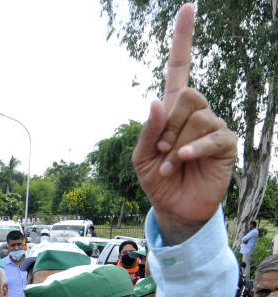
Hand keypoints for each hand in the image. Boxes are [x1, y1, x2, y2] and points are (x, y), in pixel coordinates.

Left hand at [132, 3, 237, 243]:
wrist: (174, 207)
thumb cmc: (156, 179)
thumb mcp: (140, 156)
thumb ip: (147, 130)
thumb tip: (156, 100)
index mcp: (172, 109)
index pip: (180, 66)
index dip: (183, 38)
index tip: (188, 7)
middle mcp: (195, 112)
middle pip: (186, 94)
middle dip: (167, 126)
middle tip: (161, 151)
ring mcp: (213, 126)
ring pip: (196, 117)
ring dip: (175, 145)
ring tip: (170, 165)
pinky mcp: (225, 144)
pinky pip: (211, 136)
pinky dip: (192, 150)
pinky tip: (183, 161)